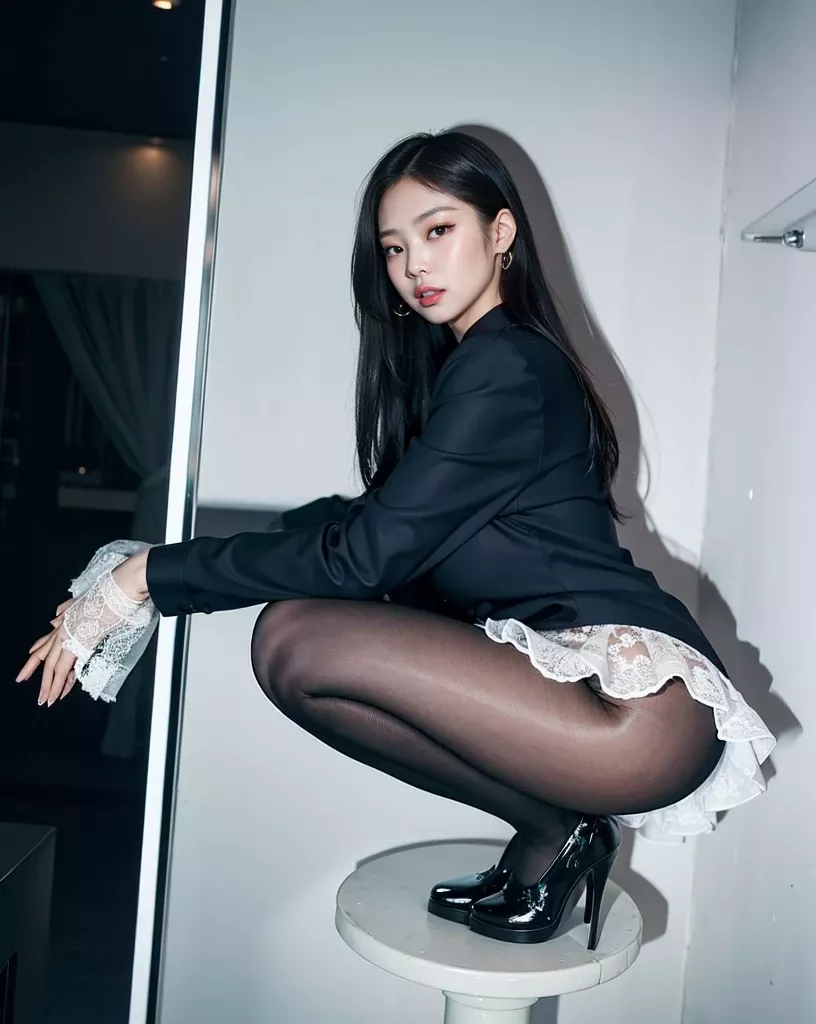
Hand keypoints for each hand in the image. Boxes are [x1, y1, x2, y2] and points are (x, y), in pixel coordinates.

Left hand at [17, 550, 152, 705]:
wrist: (120, 588)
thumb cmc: (109, 594)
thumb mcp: (82, 600)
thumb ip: (68, 609)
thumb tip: (54, 618)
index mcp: (65, 619)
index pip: (46, 641)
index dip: (37, 652)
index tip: (30, 663)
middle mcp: (63, 628)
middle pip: (43, 655)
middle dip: (33, 672)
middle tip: (26, 685)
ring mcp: (70, 636)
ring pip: (52, 666)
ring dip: (48, 685)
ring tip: (45, 699)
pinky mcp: (80, 644)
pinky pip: (66, 669)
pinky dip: (62, 683)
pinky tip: (59, 693)